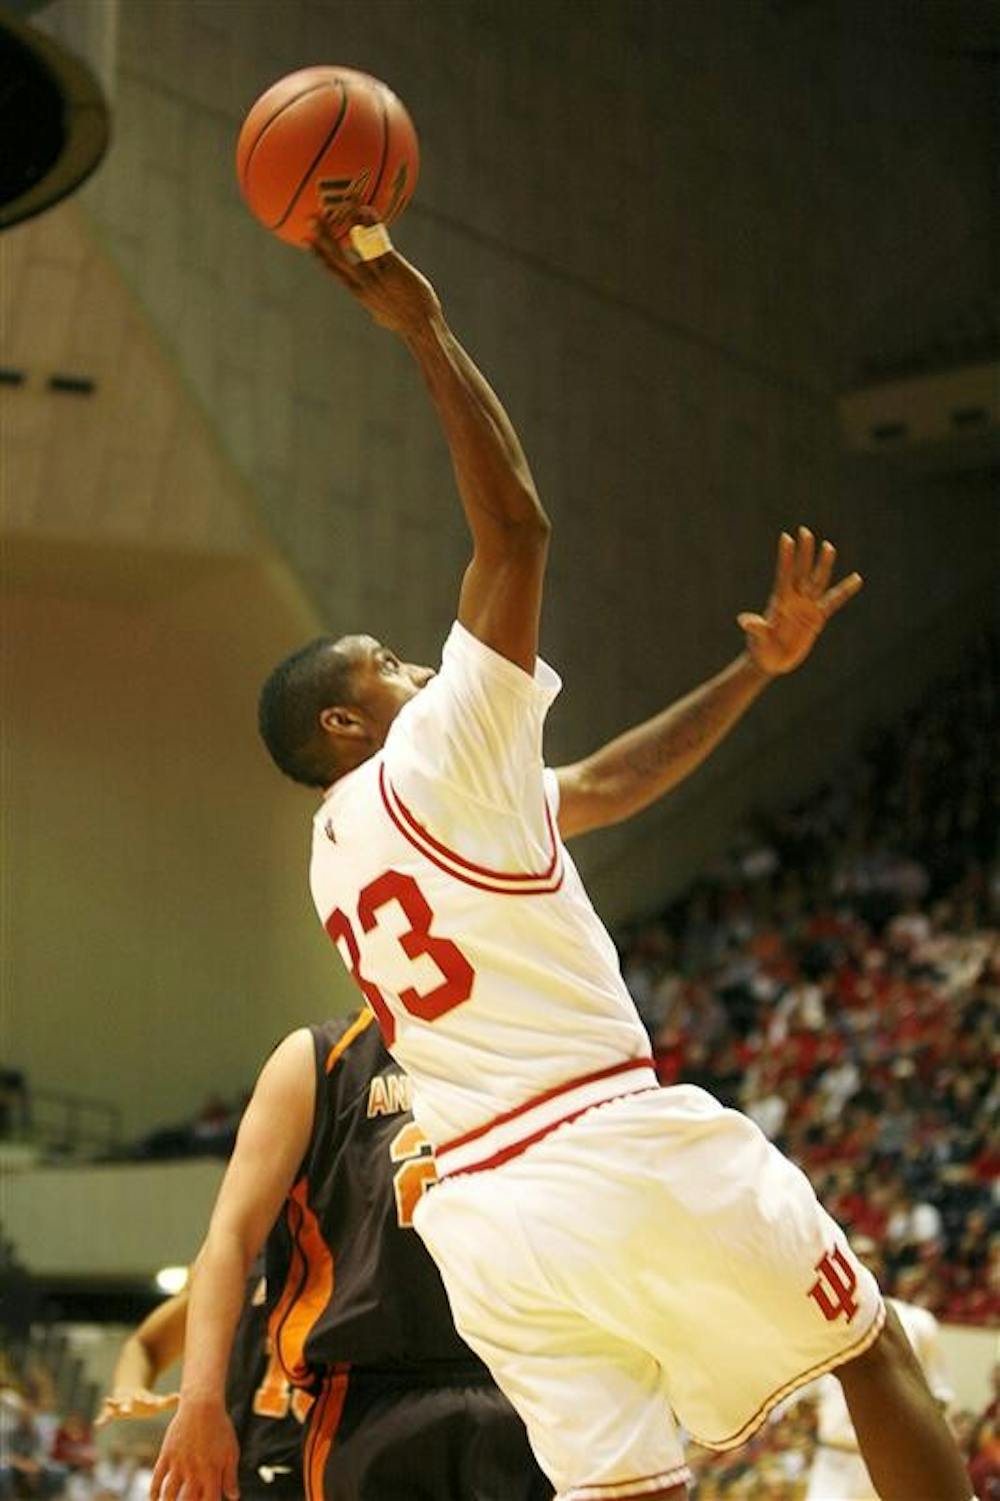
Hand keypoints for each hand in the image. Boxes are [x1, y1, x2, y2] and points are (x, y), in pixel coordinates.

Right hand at [96, 1388, 178, 1424]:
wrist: (129, 1390)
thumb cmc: (146, 1401)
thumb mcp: (158, 1402)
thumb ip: (168, 1402)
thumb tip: (182, 1398)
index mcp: (143, 1399)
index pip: (146, 1399)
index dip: (148, 1400)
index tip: (151, 1402)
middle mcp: (130, 1400)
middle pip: (129, 1402)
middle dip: (127, 1405)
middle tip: (127, 1409)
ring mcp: (120, 1403)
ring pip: (115, 1404)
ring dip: (113, 1405)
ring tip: (107, 1401)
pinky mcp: (112, 1409)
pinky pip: (106, 1415)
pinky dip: (102, 1419)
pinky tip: (98, 1424)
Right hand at [150, 1398, 239, 1500]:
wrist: (202, 1405)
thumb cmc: (220, 1428)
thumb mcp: (231, 1452)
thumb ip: (230, 1477)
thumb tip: (234, 1497)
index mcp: (211, 1473)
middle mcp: (193, 1471)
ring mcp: (178, 1463)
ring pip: (168, 1493)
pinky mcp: (167, 1454)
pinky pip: (157, 1477)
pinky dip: (153, 1490)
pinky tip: (154, 1499)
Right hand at [308, 208, 441, 335]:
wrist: (422, 327)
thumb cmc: (406, 323)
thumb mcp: (385, 318)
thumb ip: (377, 311)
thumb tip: (376, 316)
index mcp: (359, 292)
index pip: (334, 271)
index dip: (319, 256)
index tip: (306, 241)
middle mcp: (364, 282)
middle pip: (338, 256)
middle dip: (323, 237)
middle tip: (311, 219)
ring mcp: (378, 275)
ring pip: (358, 245)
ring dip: (350, 222)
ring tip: (343, 202)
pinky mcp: (393, 268)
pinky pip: (378, 243)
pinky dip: (371, 225)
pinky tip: (366, 209)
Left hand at [738, 528, 861, 675]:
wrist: (771, 661)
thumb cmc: (760, 650)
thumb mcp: (758, 640)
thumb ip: (756, 629)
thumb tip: (744, 620)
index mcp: (780, 601)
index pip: (784, 574)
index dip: (785, 557)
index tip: (786, 538)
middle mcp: (794, 600)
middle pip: (802, 571)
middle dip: (804, 553)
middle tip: (805, 531)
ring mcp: (807, 607)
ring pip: (817, 580)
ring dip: (823, 564)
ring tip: (829, 546)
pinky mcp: (817, 618)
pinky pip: (834, 602)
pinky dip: (845, 591)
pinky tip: (856, 579)